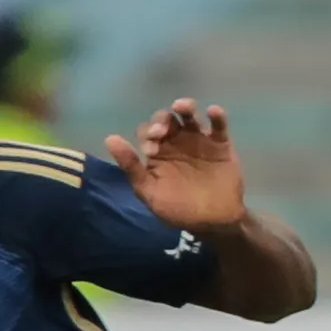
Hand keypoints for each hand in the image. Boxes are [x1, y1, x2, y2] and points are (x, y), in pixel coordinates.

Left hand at [107, 100, 248, 235]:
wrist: (214, 223)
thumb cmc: (179, 210)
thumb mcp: (150, 192)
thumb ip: (131, 167)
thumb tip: (110, 139)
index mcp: (158, 152)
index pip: (146, 131)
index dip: (146, 134)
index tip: (150, 148)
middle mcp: (176, 142)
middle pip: (166, 118)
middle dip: (161, 120)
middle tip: (161, 132)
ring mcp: (199, 140)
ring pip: (189, 115)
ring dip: (185, 106)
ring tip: (181, 107)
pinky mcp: (221, 144)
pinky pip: (219, 125)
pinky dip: (217, 115)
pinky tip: (212, 112)